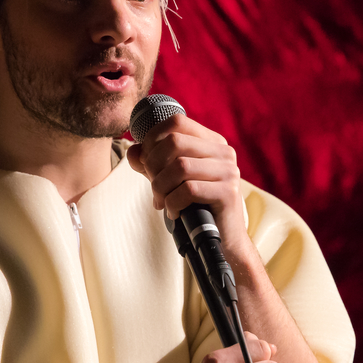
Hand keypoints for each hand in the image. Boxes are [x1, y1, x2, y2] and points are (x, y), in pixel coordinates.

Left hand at [126, 114, 250, 254]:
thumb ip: (151, 164)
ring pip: (180, 166)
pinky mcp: (228, 193)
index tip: (147, 163)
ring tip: (161, 202)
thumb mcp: (169, 180)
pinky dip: (173, 203)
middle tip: (154, 188)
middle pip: (174, 142)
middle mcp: (224, 152)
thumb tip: (133, 152)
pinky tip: (175, 213)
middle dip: (153, 166)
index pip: (176, 122)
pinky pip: (188, 190)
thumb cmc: (195, 207)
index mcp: (211, 142)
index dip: (153, 139)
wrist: (223, 241)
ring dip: (161, 187)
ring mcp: (228, 171)